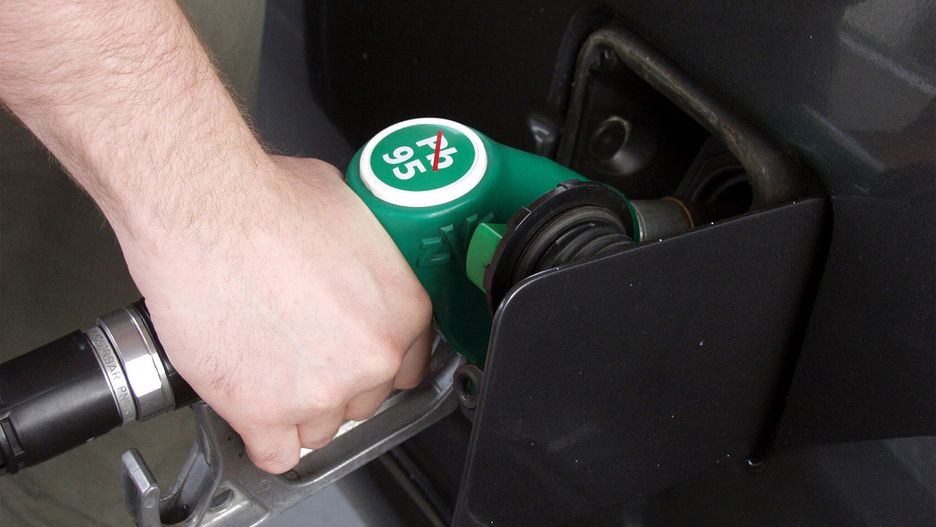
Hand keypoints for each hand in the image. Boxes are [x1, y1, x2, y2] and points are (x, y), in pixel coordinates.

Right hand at [122, 156, 432, 473]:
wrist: (203, 208)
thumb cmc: (267, 199)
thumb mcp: (350, 213)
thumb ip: (367, 260)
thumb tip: (356, 267)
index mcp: (404, 310)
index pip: (405, 368)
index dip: (370, 365)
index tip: (350, 361)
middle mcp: (372, 357)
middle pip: (361, 401)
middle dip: (331, 383)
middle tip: (297, 353)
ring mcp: (321, 391)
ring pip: (318, 430)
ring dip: (294, 411)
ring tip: (264, 368)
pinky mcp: (264, 412)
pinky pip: (275, 455)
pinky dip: (262, 439)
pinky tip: (251, 411)